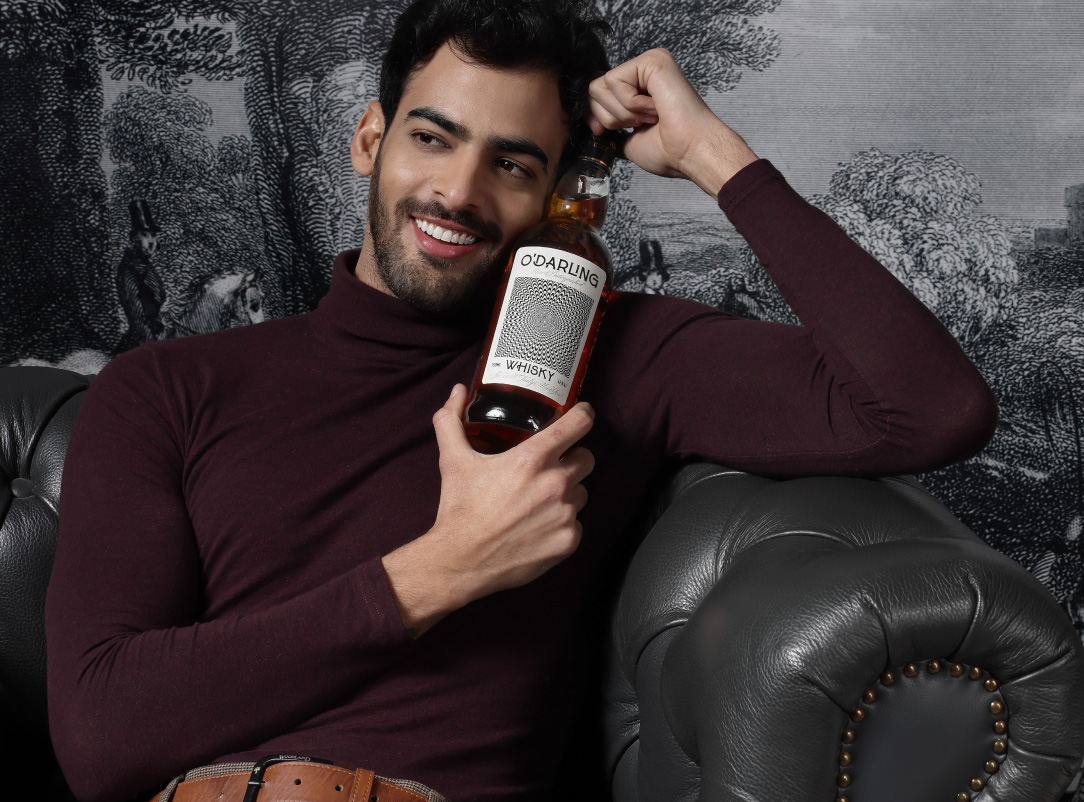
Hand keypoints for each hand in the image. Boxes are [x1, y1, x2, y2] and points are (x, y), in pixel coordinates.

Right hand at [381, 384, 595, 635]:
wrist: (461, 561)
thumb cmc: (460, 509)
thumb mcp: (453, 460)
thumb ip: (451, 421)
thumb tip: (457, 392)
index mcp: (532, 459)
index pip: (578, 424)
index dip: (583, 414)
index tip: (582, 414)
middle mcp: (555, 484)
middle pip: (586, 458)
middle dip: (572, 459)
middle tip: (550, 467)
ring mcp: (565, 514)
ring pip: (582, 492)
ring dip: (567, 493)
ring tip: (539, 501)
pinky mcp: (568, 541)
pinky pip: (576, 523)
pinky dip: (562, 523)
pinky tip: (538, 526)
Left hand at [586, 49, 758, 194]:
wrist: (690, 152)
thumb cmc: (669, 151)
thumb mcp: (628, 140)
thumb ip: (611, 126)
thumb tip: (592, 123)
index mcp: (640, 87)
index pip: (597, 91)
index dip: (593, 114)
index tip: (602, 131)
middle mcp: (644, 71)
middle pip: (593, 88)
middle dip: (610, 116)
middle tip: (641, 124)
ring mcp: (648, 63)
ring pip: (600, 85)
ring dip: (623, 112)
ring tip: (650, 117)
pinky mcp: (652, 60)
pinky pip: (615, 80)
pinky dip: (631, 104)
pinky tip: (654, 108)